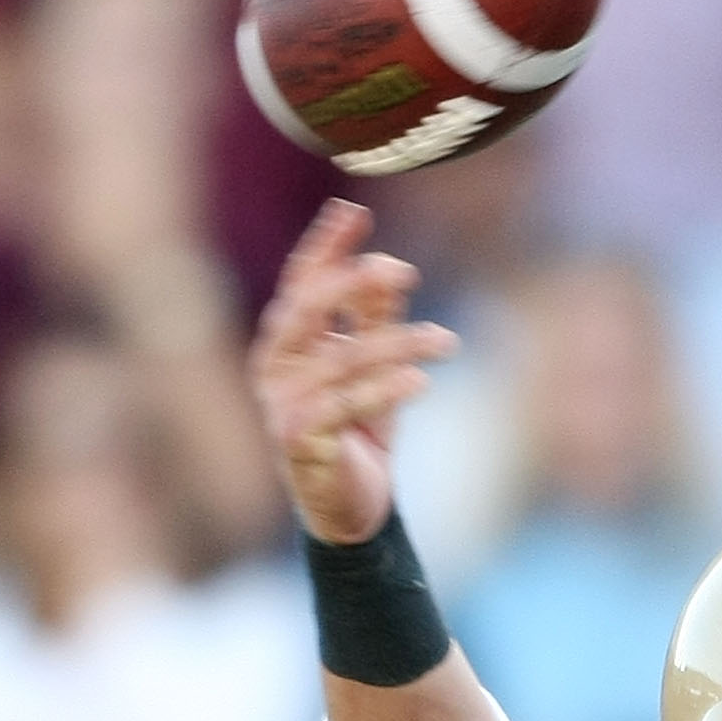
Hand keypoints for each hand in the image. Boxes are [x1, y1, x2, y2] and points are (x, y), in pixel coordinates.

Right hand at [247, 199, 455, 541]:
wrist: (350, 509)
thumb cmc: (357, 430)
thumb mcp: (372, 367)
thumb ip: (375, 321)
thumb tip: (392, 268)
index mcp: (287, 339)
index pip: (302, 280)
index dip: (326, 245)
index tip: (356, 211)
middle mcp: (275, 365)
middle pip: (307, 307)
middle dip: (353, 283)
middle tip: (403, 271)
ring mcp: (281, 403)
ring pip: (341, 359)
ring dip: (397, 345)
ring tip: (446, 341)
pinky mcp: (298, 440)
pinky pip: (343, 406)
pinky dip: (383, 390)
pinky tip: (421, 379)